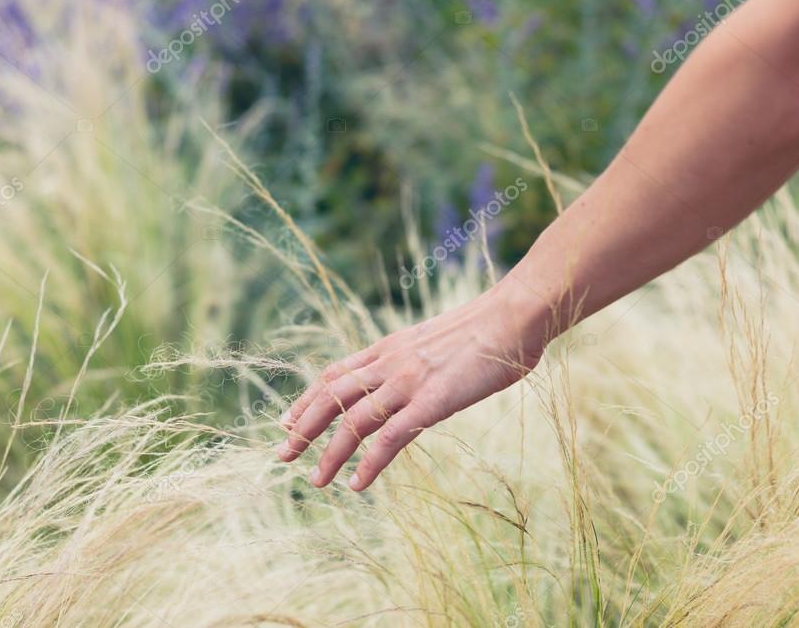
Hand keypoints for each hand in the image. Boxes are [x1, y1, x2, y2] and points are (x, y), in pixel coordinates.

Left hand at [277, 282, 547, 490]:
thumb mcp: (441, 340)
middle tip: (283, 453)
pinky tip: (358, 484)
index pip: (336, 373)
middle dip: (303, 426)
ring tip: (315, 481)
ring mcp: (410, 381)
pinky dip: (370, 463)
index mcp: (391, 346)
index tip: (287, 419)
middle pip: (332, 396)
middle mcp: (391, 362)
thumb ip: (421, 359)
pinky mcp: (433, 401)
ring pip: (355, 420)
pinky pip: (391, 437)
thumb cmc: (490, 326)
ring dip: (330, 453)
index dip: (308, 398)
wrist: (515, 314)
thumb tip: (422, 374)